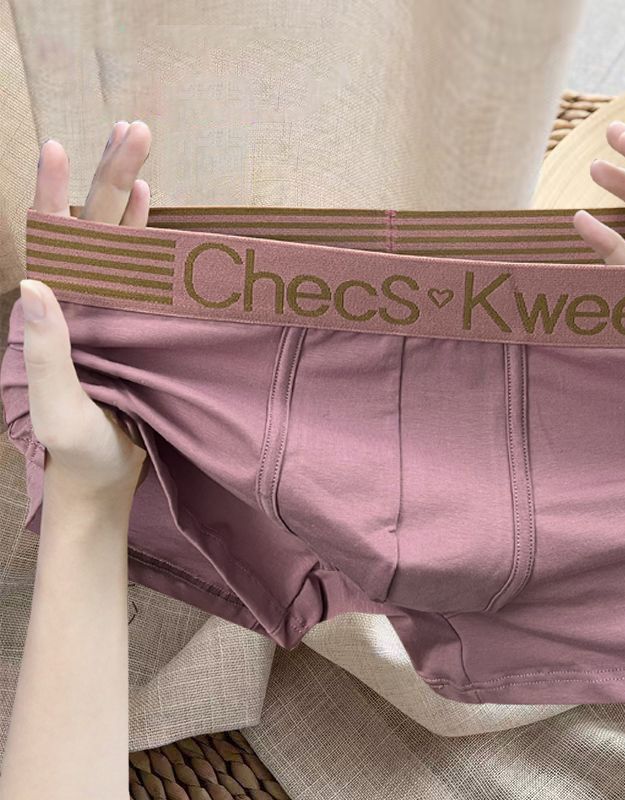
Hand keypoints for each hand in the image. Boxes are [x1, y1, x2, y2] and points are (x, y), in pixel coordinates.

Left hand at [20, 120, 151, 500]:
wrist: (101, 479)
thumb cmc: (76, 451)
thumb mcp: (56, 408)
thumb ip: (43, 352)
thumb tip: (35, 284)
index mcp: (53, 317)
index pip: (51, 243)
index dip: (52, 195)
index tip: (59, 146)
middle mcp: (78, 303)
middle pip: (93, 227)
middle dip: (109, 176)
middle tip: (133, 128)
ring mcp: (107, 312)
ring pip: (118, 241)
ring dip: (129, 194)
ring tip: (142, 149)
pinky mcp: (135, 327)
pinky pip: (141, 274)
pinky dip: (147, 238)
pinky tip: (154, 209)